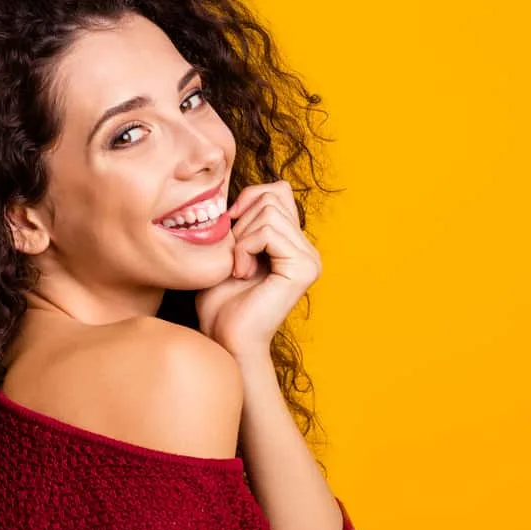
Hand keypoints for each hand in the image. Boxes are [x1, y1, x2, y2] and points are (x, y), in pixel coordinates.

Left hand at [195, 180, 322, 361]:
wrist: (224, 338)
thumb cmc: (221, 302)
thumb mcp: (229, 250)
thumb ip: (244, 220)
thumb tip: (250, 191)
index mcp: (293, 244)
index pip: (278, 190)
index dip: (249, 198)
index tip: (230, 227)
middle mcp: (307, 250)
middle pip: (273, 195)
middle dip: (242, 221)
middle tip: (235, 257)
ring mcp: (309, 259)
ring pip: (269, 212)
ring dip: (241, 238)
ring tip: (238, 267)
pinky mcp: (303, 268)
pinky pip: (269, 232)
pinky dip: (245, 247)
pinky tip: (242, 273)